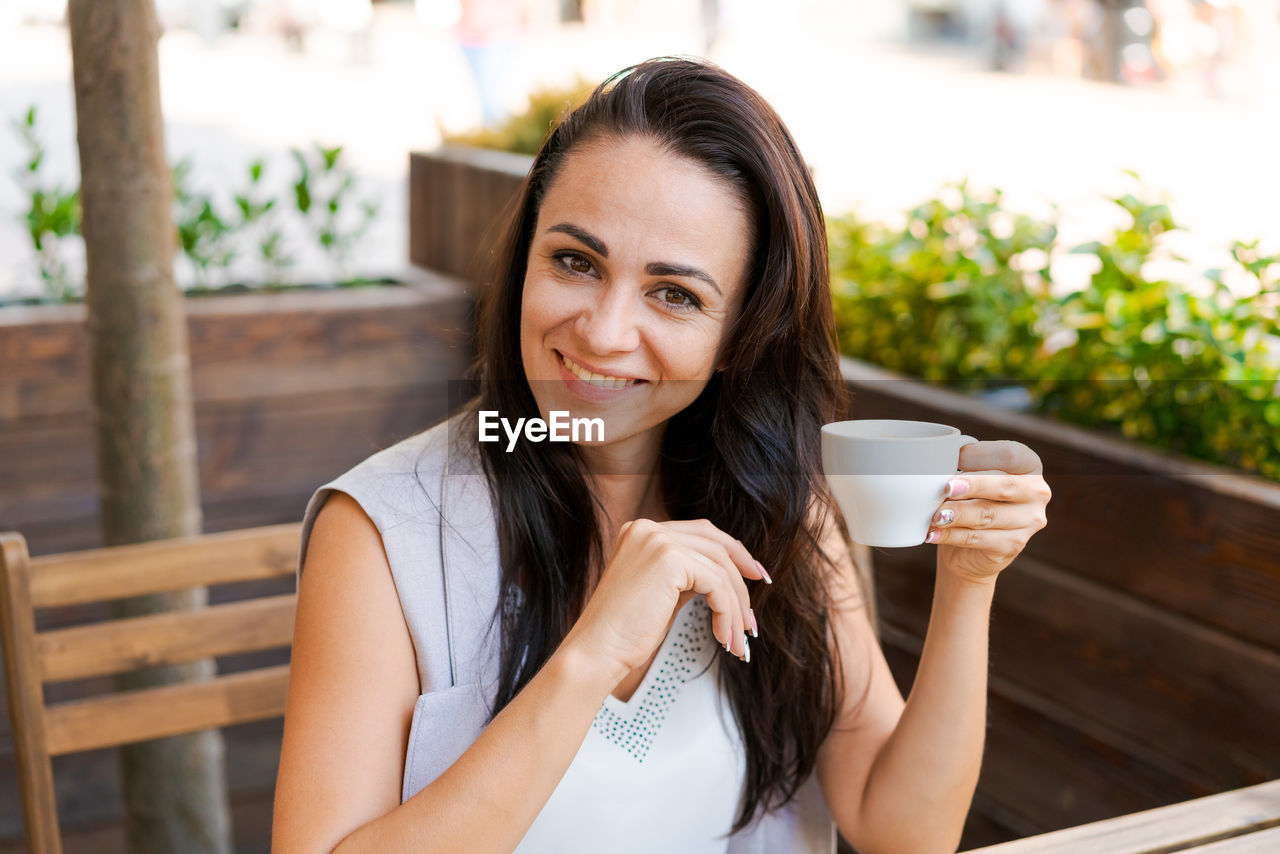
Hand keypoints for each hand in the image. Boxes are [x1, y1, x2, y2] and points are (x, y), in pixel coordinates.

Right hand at [560, 519, 767, 681]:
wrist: (597, 652)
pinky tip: (723, 638)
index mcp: (642, 531)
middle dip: (742, 576)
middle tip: (754, 613)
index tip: (755, 576)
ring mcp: (657, 540)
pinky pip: (717, 584)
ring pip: (720, 568)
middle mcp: (648, 529)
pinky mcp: (668, 559)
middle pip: (715, 544)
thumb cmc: (625, 633)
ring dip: (737, 607)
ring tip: (739, 640)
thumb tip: (725, 577)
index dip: (733, 553)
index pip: (701, 532)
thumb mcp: (661, 593)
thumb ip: (687, 576)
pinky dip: (728, 612)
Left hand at [925, 440, 1050, 584]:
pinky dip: (951, 535)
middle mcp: (1037, 493)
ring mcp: (1030, 522)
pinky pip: (978, 538)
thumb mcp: (971, 477)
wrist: (970, 550)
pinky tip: (933, 533)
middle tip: (946, 488)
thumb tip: (939, 461)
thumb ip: (964, 467)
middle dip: (974, 486)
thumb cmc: (970, 500)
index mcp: (1030, 466)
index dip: (983, 455)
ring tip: (935, 514)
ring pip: (988, 515)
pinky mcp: (1013, 546)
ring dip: (958, 514)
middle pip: (1005, 486)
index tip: (955, 458)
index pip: (1011, 455)